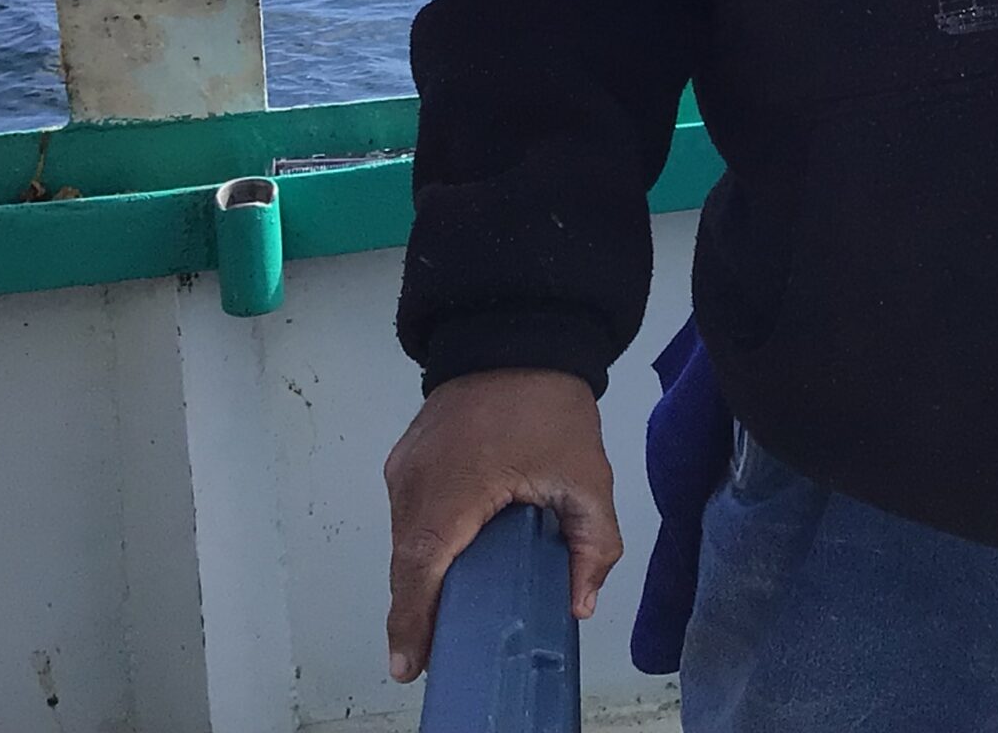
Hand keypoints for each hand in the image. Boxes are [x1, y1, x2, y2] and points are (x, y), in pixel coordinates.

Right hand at [383, 368, 622, 682]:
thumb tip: (579, 602)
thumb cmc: (548, 403)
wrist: (519, 332)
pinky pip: (408, 512)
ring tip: (441, 615)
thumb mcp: (587, 476)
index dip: (412, 623)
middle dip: (416, 611)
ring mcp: (405, 467)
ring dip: (419, 576)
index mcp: (454, 490)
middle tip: (429, 653)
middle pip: (407, 563)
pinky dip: (421, 541)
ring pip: (404, 539)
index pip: (421, 570)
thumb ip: (592, 545)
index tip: (408, 664)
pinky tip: (446, 562)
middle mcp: (415, 482)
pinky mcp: (407, 457)